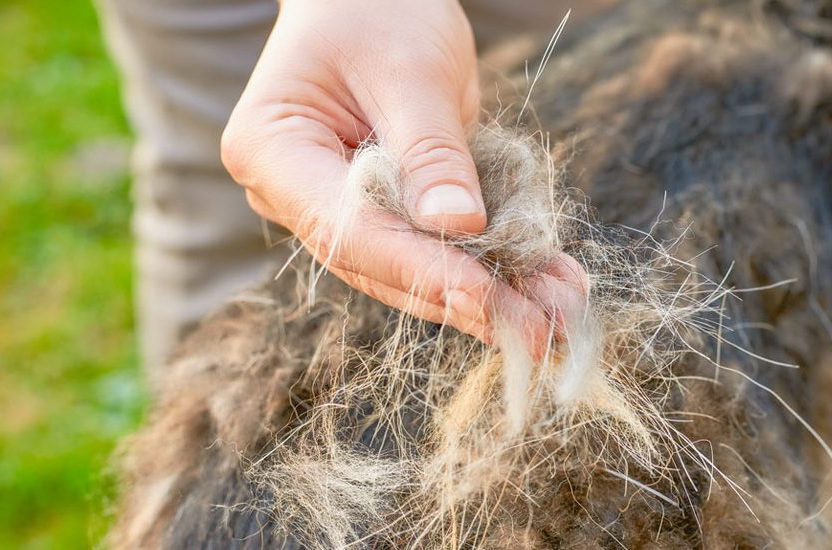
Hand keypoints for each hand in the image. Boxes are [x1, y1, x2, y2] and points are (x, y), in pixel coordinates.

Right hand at [221, 0, 580, 351]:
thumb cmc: (378, 9)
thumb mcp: (411, 69)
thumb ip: (431, 150)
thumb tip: (459, 228)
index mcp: (272, 151)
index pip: (348, 230)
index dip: (423, 270)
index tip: (488, 301)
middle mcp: (294, 194)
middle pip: (382, 265)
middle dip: (467, 300)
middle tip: (541, 334)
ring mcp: (336, 209)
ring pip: (414, 271)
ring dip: (491, 295)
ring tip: (559, 315)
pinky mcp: (384, 212)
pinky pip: (438, 249)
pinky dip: (495, 267)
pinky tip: (550, 286)